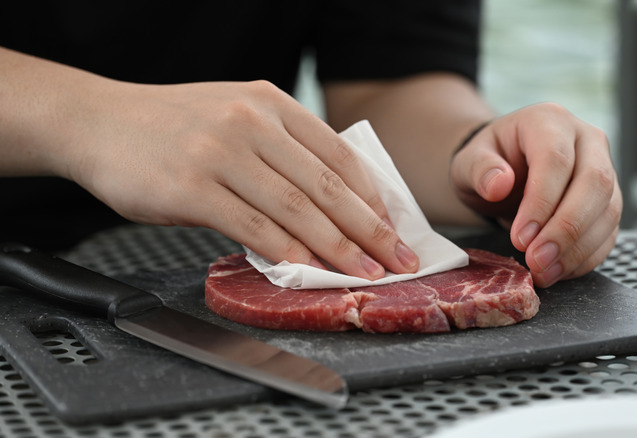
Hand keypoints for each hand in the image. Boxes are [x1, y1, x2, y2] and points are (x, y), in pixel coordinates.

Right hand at [65, 79, 418, 278]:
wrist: (98, 122)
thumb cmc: (173, 127)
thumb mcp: (236, 116)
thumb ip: (282, 150)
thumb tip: (330, 204)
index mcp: (271, 103)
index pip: (340, 154)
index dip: (372, 197)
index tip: (392, 228)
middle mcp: (252, 122)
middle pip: (328, 184)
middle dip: (370, 230)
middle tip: (396, 260)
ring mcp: (221, 152)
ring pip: (297, 208)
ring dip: (337, 248)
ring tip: (362, 273)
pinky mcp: (192, 187)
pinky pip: (253, 226)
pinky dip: (286, 252)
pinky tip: (306, 270)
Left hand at [450, 102, 621, 286]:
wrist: (503, 171)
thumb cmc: (487, 163)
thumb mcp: (468, 161)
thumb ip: (478, 169)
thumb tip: (499, 184)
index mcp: (549, 121)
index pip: (556, 160)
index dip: (542, 202)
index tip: (520, 237)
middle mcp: (585, 140)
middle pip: (595, 183)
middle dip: (566, 229)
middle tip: (537, 260)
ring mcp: (603, 169)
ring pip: (608, 210)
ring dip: (578, 248)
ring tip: (544, 271)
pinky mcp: (609, 200)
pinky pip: (609, 231)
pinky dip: (586, 256)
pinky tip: (559, 270)